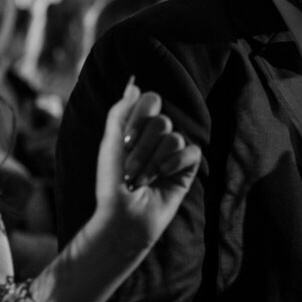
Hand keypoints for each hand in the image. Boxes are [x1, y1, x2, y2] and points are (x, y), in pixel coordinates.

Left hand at [93, 78, 199, 250]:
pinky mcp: (187, 167)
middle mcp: (156, 136)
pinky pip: (191, 152)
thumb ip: (120, 111)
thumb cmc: (111, 183)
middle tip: (130, 169)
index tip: (125, 140)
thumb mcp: (110, 143)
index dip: (139, 117)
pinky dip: (173, 165)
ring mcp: (173, 152)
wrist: (124, 216)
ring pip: (174, 137)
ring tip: (143, 179)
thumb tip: (134, 84)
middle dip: (142, 147)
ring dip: (154, 161)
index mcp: (137, 126)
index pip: (150, 101)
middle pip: (161, 121)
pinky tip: (162, 177)